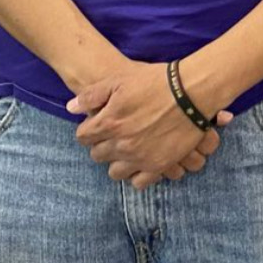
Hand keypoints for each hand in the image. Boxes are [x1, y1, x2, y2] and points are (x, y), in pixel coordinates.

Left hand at [68, 61, 232, 188]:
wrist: (191, 92)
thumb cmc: (155, 82)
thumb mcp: (119, 81)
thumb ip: (92, 96)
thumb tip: (71, 108)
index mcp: (108, 123)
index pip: (83, 137)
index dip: (88, 130)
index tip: (96, 125)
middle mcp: (121, 144)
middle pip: (97, 155)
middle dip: (101, 145)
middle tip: (113, 136)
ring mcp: (140, 158)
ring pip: (115, 172)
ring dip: (117, 162)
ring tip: (127, 151)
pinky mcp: (159, 166)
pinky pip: (139, 182)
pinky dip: (138, 174)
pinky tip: (142, 162)